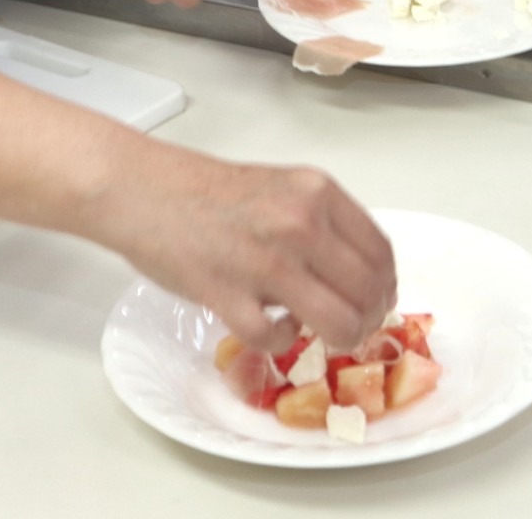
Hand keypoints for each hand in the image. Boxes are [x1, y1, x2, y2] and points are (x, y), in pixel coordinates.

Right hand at [106, 145, 397, 355]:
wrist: (145, 191)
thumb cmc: (209, 192)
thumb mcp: (283, 188)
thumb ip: (321, 223)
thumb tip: (357, 275)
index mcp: (318, 193)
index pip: (381, 252)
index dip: (386, 287)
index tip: (378, 302)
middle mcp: (301, 224)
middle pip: (368, 292)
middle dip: (368, 320)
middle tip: (353, 329)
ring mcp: (267, 262)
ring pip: (338, 323)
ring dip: (338, 339)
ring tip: (320, 336)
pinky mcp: (230, 296)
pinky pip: (276, 341)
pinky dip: (279, 343)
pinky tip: (269, 328)